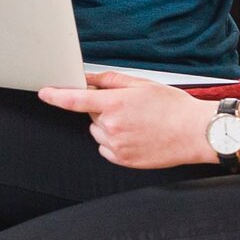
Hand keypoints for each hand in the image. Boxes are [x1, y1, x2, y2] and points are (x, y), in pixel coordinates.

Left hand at [37, 72, 220, 168]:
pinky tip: (135, 135)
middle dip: (102, 108)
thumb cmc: (173, 108)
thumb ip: (111, 81)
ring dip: (108, 125)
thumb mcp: (142, 84)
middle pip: (91, 114)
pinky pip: (105, 147)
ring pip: (97, 131)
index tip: (44, 92)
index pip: (75, 100)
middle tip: (128, 107)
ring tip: (136, 122)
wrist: (195, 133)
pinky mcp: (122, 160)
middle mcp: (112, 126)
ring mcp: (116, 145)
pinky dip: (114, 141)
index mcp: (115, 104)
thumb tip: (90, 78)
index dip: (56, 95)